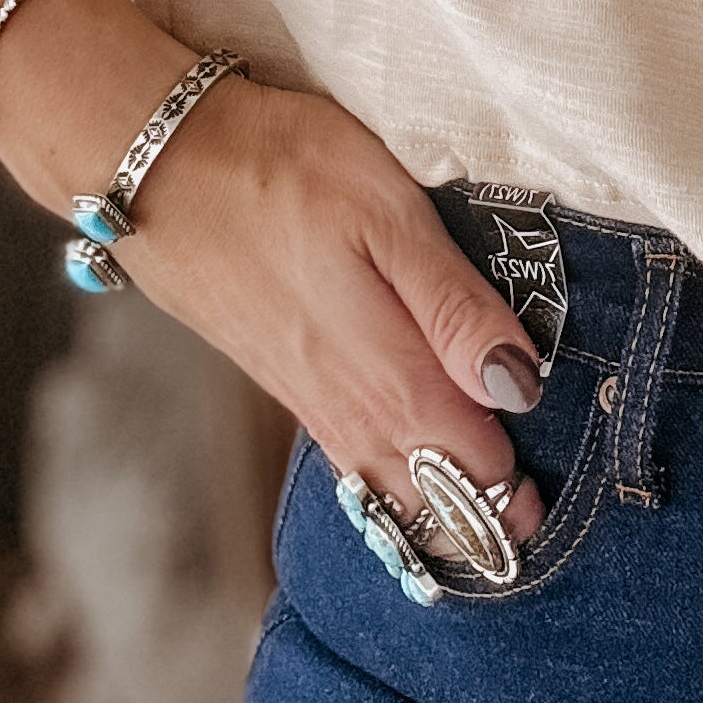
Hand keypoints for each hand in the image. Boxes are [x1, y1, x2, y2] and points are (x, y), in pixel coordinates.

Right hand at [0, 0, 546, 544]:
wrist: (157, 162)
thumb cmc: (282, 170)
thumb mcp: (388, 213)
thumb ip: (452, 303)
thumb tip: (515, 384)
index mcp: (384, 368)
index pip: (464, 460)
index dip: (508, 495)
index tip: (544, 515)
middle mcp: (343, 400)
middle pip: (418, 488)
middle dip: (471, 521)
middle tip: (519, 540)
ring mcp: (303, 391)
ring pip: (375, 480)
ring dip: (424, 512)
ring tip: (469, 535)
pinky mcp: (275, 372)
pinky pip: (339, 452)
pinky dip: (375, 482)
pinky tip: (386, 480)